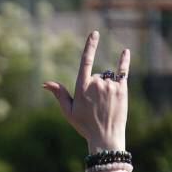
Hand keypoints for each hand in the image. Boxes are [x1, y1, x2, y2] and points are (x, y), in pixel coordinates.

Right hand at [43, 31, 129, 152]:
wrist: (105, 138)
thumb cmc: (84, 126)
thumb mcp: (68, 111)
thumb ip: (59, 94)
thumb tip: (46, 83)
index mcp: (82, 88)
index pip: (86, 61)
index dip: (90, 46)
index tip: (94, 33)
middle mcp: (97, 84)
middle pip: (96, 76)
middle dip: (95, 87)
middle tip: (96, 106)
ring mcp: (110, 86)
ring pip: (107, 78)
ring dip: (106, 87)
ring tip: (106, 105)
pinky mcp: (122, 90)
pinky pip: (123, 72)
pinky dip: (124, 61)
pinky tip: (125, 51)